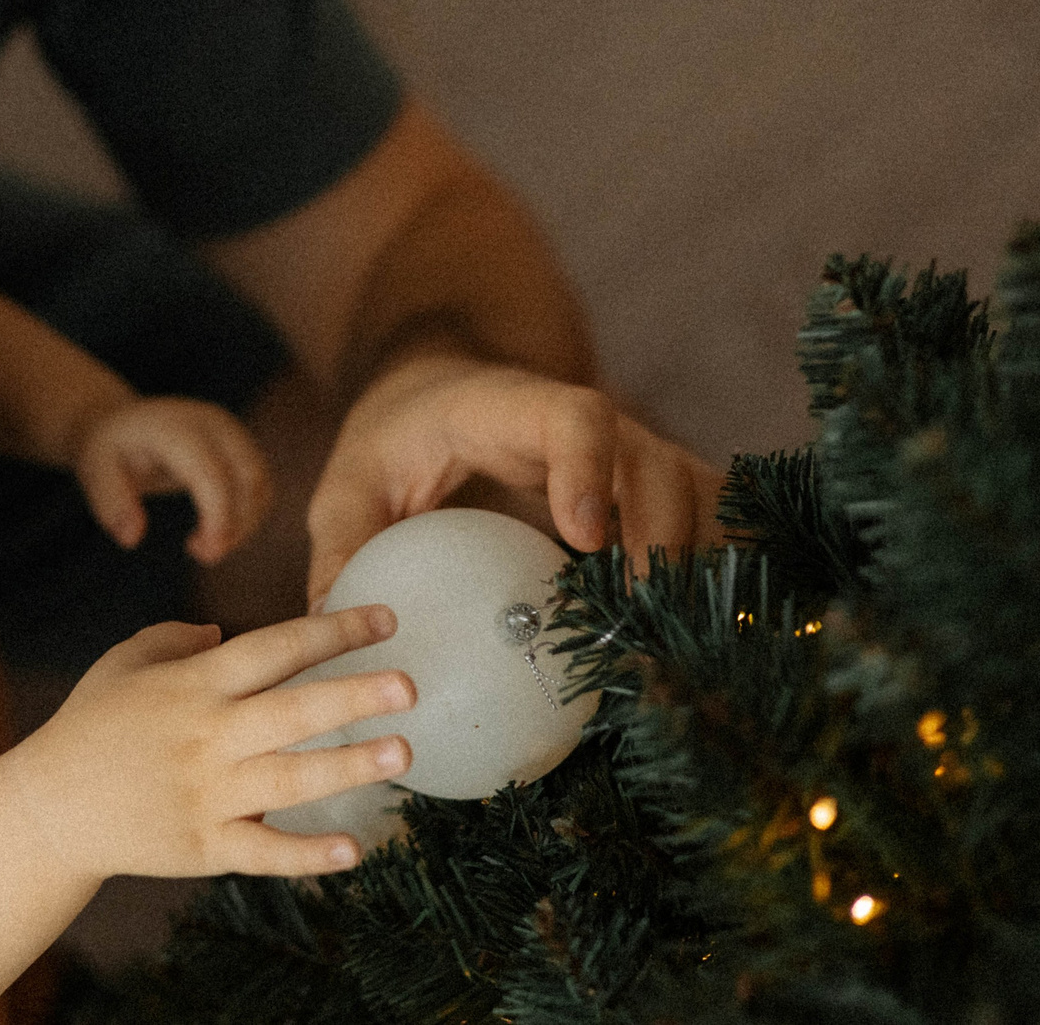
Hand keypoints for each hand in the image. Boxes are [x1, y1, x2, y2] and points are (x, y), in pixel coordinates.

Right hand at [0, 608, 414, 882]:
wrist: (48, 809)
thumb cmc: (90, 725)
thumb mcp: (124, 662)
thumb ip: (177, 637)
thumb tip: (226, 629)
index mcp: (194, 685)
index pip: (274, 648)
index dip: (331, 630)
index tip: (385, 616)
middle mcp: (207, 737)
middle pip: (292, 713)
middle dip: (354, 697)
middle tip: (409, 686)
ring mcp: (208, 796)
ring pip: (290, 781)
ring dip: (349, 767)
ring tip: (403, 753)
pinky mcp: (204, 848)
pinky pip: (265, 852)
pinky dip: (308, 854)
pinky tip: (354, 849)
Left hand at [71, 396, 272, 563]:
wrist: (123, 423)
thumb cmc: (109, 451)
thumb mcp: (94, 473)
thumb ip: (111, 504)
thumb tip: (133, 538)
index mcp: (175, 428)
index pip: (212, 474)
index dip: (218, 516)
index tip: (205, 552)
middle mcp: (211, 422)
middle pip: (250, 476)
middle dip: (237, 524)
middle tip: (202, 555)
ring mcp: (230, 431)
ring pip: (260, 483)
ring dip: (243, 524)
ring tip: (202, 546)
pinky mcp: (240, 445)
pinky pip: (260, 485)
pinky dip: (247, 515)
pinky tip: (214, 531)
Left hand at [306, 351, 724, 604]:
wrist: (443, 393)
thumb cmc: (397, 436)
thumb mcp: (353, 479)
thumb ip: (344, 544)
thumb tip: (336, 631)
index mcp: (514, 409)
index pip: (576, 418)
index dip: (590, 470)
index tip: (582, 537)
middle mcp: (590, 429)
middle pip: (657, 463)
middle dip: (665, 536)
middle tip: (638, 619)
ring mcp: (627, 461)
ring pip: (696, 496)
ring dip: (695, 565)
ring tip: (671, 647)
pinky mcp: (643, 497)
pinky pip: (698, 526)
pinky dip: (703, 574)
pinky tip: (688, 643)